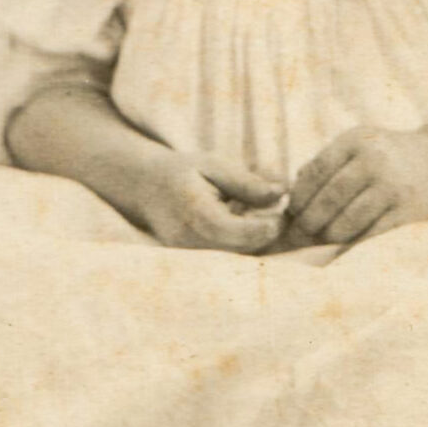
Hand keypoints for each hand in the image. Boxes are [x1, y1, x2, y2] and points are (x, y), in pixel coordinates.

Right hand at [135, 151, 286, 253]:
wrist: (145, 187)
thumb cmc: (184, 171)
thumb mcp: (214, 165)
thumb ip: (247, 182)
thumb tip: (282, 192)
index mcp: (196, 213)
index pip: (241, 233)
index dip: (268, 225)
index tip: (281, 211)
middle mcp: (188, 240)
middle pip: (241, 249)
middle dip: (264, 234)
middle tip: (276, 215)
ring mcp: (186, 254)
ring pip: (234, 258)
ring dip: (253, 242)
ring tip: (259, 219)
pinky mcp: (188, 261)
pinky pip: (223, 259)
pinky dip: (239, 246)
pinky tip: (242, 227)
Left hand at [283, 127, 427, 249]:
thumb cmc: (387, 155)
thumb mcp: (357, 144)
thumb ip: (323, 164)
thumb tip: (288, 197)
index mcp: (357, 140)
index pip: (315, 172)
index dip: (298, 197)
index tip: (293, 212)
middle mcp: (375, 161)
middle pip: (327, 201)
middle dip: (308, 222)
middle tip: (302, 234)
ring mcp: (394, 187)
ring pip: (345, 224)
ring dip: (329, 236)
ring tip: (325, 238)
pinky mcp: (409, 213)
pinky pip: (370, 237)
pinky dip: (353, 245)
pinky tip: (347, 244)